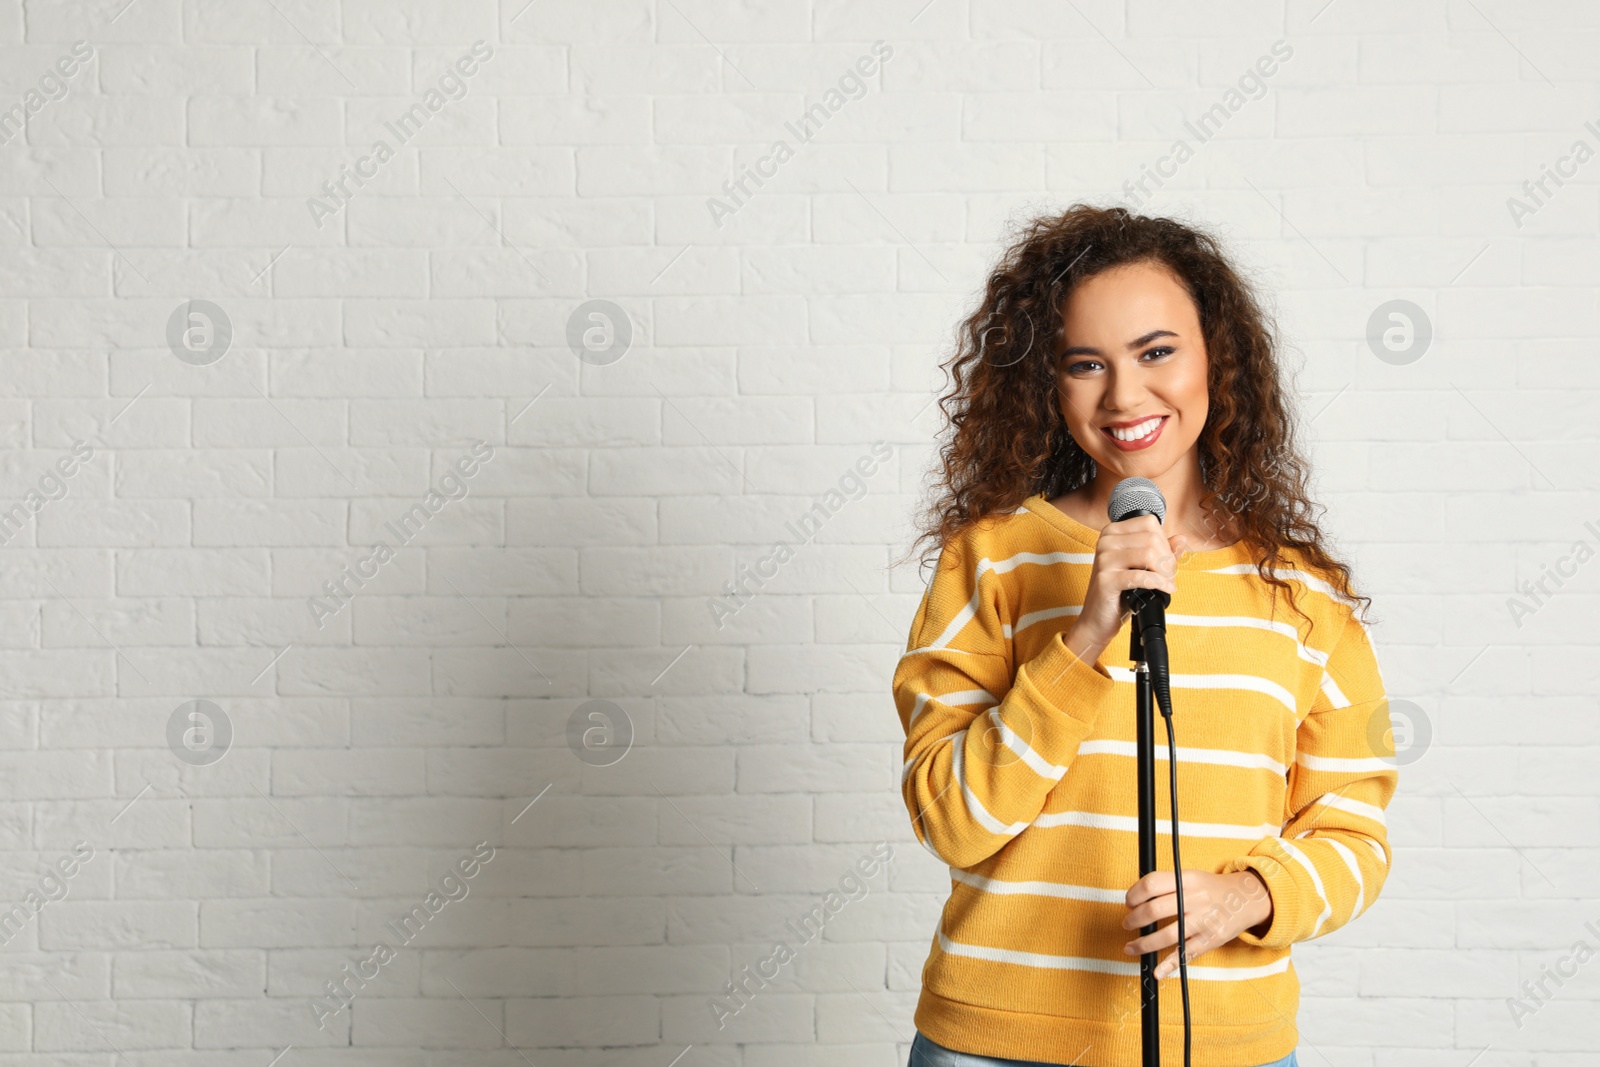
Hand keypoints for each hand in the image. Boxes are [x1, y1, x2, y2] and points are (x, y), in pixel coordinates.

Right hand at [1065, 514, 1186, 664]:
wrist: (1098, 619)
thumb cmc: (1120, 592)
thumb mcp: (1141, 567)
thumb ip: (1161, 551)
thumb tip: (1181, 539)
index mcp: (1112, 532)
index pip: (1150, 523)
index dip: (1165, 542)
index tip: (1166, 562)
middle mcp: (1106, 541)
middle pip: (1152, 539)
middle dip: (1168, 560)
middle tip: (1169, 577)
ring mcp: (1104, 559)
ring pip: (1149, 554)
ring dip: (1165, 572)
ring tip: (1166, 584)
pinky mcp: (1106, 579)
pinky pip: (1141, 576)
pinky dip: (1159, 584)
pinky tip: (1164, 590)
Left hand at [1121, 869, 1271, 979]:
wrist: (1247, 898)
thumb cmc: (1211, 888)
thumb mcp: (1190, 876)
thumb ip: (1166, 884)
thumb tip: (1135, 897)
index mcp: (1187, 879)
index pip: (1152, 884)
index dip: (1134, 894)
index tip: (1128, 902)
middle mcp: (1195, 899)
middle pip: (1155, 910)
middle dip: (1134, 920)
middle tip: (1127, 924)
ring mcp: (1203, 921)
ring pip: (1167, 935)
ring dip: (1143, 944)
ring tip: (1130, 947)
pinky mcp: (1210, 940)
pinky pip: (1186, 954)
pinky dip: (1169, 965)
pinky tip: (1157, 971)